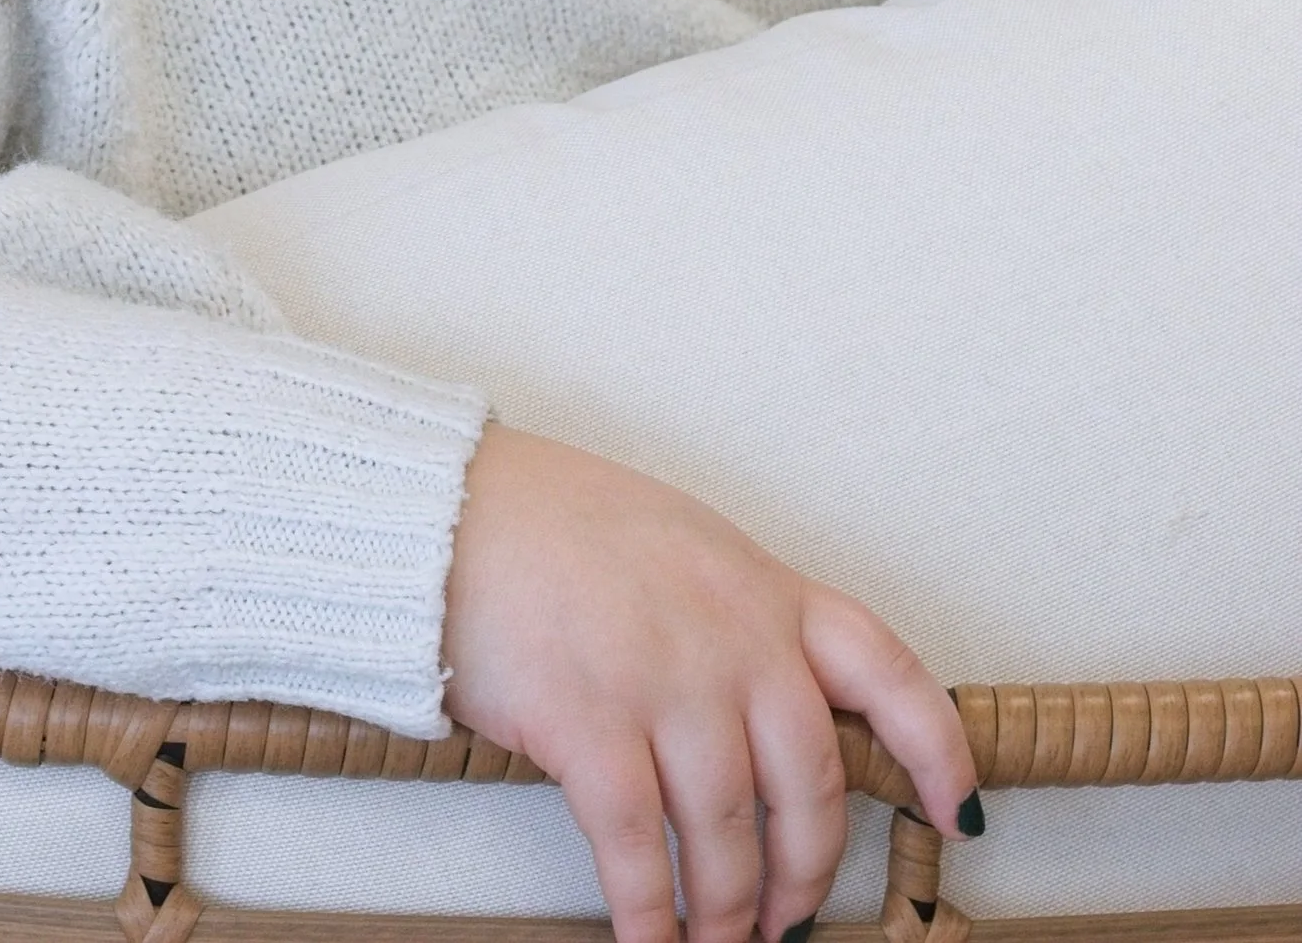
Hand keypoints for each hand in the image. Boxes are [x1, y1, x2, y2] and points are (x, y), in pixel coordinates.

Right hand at [442, 426, 976, 942]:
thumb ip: (737, 615)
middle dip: (805, 871)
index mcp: (761, 587)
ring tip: (718, 942)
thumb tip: (771, 708)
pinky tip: (650, 941)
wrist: (448, 506)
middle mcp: (731, 635)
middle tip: (788, 917)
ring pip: (728, 831)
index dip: (939, 752)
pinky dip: (650, 913)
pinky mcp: (588, 722)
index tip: (957, 815)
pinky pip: (639, 848)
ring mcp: (662, 679)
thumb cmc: (555, 522)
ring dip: (727, 909)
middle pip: (810, 785)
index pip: (888, 670)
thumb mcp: (680, 543)